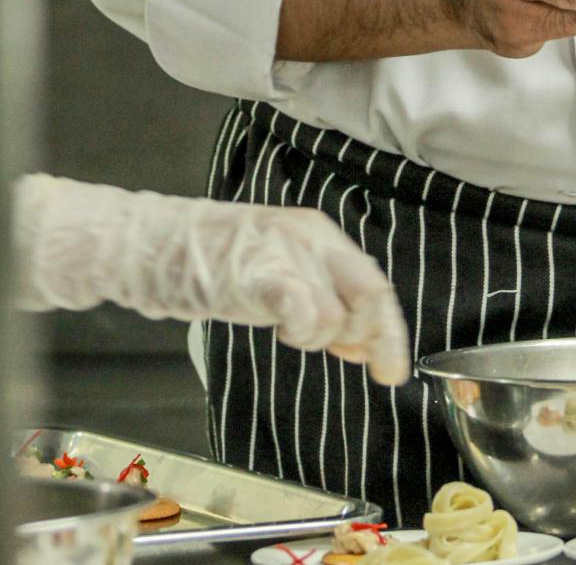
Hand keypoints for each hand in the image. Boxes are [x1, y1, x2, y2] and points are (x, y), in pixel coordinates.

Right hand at [13, 177, 411, 384]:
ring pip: (333, 313)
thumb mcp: (280, 277)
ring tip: (288, 333)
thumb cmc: (215, 265)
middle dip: (373, 338)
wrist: (157, 245)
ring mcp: (284, 250)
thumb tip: (362, 345)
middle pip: (370, 292)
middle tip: (359, 363)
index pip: (374, 281)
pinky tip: (286, 330)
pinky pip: (299, 301)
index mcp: (320, 234)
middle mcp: (311, 236)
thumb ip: (322, 302)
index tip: (393, 368)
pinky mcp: (255, 269)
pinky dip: (304, 324)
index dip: (389, 329)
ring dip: (317, 338)